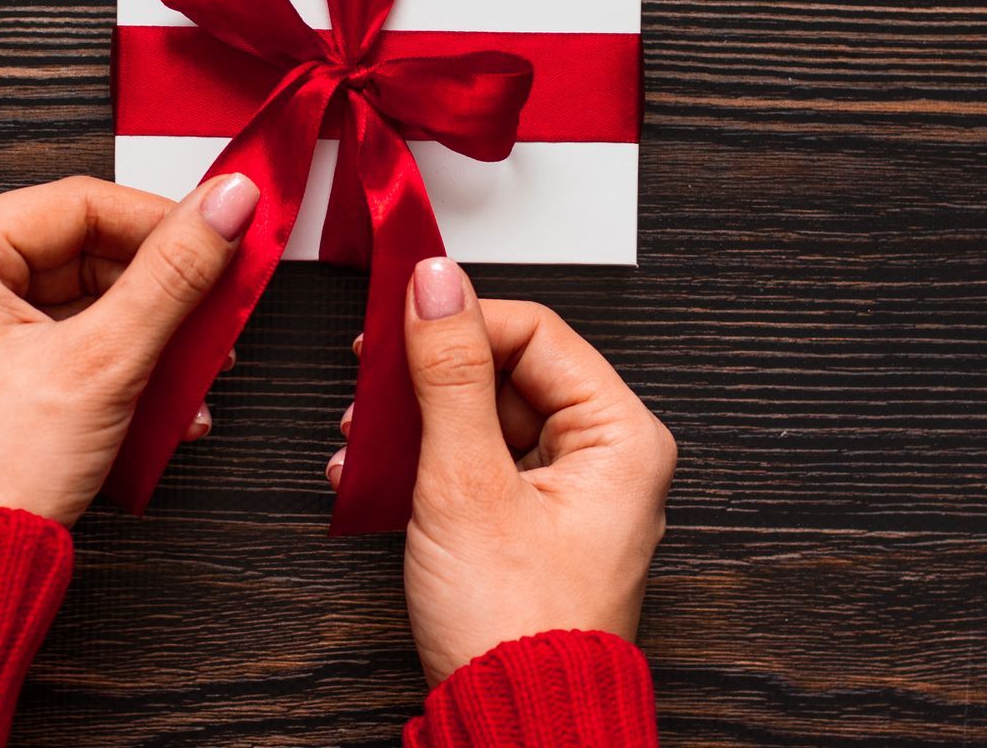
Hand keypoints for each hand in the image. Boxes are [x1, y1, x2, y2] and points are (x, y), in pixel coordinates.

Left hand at [0, 173, 258, 524]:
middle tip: (221, 310)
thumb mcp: (102, 362)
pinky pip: (61, 340)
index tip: (228, 234)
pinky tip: (165, 402)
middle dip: (162, 293)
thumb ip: (174, 273)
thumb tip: (226, 205)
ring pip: (80, 299)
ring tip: (198, 371)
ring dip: (150, 336)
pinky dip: (116, 364)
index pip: (80, 202)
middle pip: (83, 251)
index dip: (165, 222)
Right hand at [328, 257, 675, 686]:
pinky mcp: (534, 526)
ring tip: (365, 441)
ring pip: (485, 417)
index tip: (396, 319)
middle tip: (372, 386)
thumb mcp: (465, 481)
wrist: (513, 726)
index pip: (536, 329)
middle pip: (508, 370)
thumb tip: (436, 283)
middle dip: (429, 380)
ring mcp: (570, 494)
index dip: (460, 319)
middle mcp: (607, 458)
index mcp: (621, 435)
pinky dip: (426, 465)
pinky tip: (375, 475)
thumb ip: (448, 373)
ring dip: (416, 423)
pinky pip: (479, 465)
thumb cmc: (514, 627)